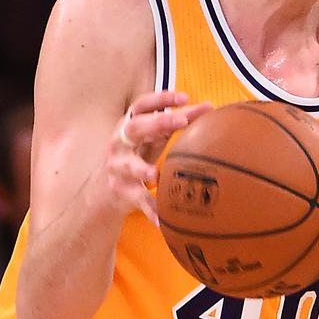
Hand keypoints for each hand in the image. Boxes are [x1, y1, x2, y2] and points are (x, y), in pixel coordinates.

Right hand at [102, 90, 211, 224]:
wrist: (109, 188)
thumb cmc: (140, 152)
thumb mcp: (155, 136)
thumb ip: (178, 122)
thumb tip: (209, 107)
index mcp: (129, 125)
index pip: (141, 105)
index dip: (160, 98)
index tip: (184, 97)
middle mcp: (119, 143)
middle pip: (134, 128)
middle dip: (157, 122)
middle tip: (181, 121)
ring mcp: (118, 167)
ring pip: (128, 166)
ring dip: (142, 169)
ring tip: (155, 175)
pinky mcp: (121, 190)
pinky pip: (137, 199)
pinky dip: (150, 209)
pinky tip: (162, 222)